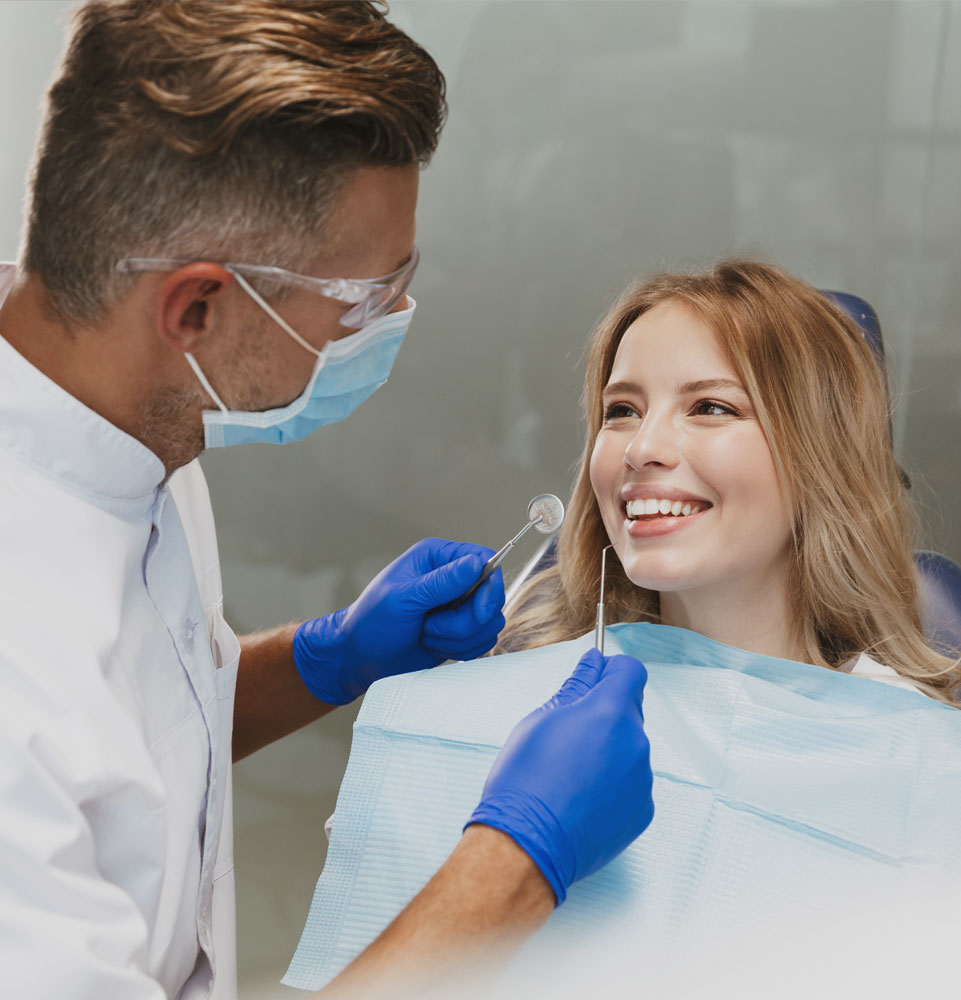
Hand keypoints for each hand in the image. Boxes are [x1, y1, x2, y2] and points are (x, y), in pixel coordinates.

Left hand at [292, 537, 504, 704]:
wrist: (359, 658)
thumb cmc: (371, 623)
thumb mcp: (403, 599)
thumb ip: (441, 582)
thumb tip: (475, 563)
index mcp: (437, 558)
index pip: (484, 560)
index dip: (489, 587)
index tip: (478, 611)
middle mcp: (452, 578)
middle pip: (491, 596)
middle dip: (466, 620)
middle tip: (432, 627)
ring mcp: (458, 605)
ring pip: (489, 621)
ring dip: (460, 637)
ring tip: (427, 635)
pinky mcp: (460, 630)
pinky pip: (483, 639)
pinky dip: (463, 649)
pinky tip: (435, 646)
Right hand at [466, 648, 653, 904]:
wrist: (527, 845)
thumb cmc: (524, 779)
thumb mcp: (540, 720)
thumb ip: (574, 688)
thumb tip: (592, 664)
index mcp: (610, 713)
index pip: (630, 672)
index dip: (611, 670)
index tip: (593, 678)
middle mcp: (636, 743)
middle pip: (629, 711)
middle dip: (605, 712)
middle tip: (568, 732)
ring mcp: (643, 780)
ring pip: (630, 748)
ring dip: (609, 749)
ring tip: (570, 773)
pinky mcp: (643, 811)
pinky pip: (632, 782)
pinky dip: (612, 783)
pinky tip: (581, 797)